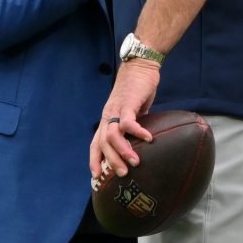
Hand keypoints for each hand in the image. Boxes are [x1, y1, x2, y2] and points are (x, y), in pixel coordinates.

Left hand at [89, 59, 158, 178]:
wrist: (139, 65)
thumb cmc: (137, 89)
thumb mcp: (132, 111)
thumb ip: (132, 125)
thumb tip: (140, 142)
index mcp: (107, 119)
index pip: (96, 143)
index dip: (94, 160)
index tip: (96, 177)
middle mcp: (108, 115)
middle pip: (103, 143)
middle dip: (110, 161)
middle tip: (122, 175)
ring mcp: (116, 109)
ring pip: (112, 135)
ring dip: (122, 151)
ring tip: (135, 162)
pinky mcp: (128, 103)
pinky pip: (128, 122)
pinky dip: (137, 132)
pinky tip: (148, 139)